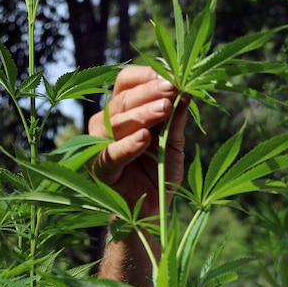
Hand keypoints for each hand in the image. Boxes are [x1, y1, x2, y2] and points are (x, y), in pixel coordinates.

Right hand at [88, 66, 188, 216]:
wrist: (154, 210)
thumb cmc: (162, 172)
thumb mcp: (173, 143)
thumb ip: (176, 120)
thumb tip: (187, 92)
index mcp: (123, 111)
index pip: (126, 82)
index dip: (146, 76)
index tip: (171, 75)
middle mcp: (106, 123)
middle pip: (122, 100)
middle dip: (149, 93)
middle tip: (172, 88)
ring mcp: (99, 145)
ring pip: (115, 123)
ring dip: (142, 114)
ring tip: (164, 109)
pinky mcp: (100, 169)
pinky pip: (111, 154)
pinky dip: (128, 145)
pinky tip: (144, 138)